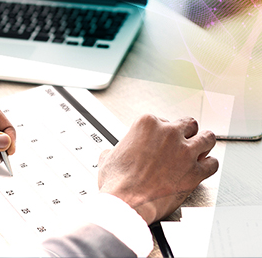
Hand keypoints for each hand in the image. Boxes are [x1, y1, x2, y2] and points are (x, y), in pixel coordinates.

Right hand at [97, 114, 217, 224]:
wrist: (126, 202)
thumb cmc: (117, 181)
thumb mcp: (108, 156)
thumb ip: (116, 149)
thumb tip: (113, 153)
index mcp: (147, 124)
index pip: (163, 120)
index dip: (163, 132)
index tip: (161, 140)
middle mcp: (169, 134)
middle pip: (188, 124)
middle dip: (186, 133)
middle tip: (183, 141)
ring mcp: (185, 152)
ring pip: (207, 138)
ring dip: (204, 143)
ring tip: (202, 148)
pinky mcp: (195, 172)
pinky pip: (213, 164)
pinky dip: (209, 166)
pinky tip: (204, 168)